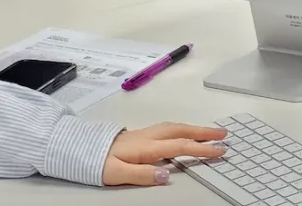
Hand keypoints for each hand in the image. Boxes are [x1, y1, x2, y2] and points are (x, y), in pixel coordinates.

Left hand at [102, 122, 227, 185]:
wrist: (78, 148)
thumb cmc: (95, 162)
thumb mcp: (117, 174)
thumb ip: (143, 174)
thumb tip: (167, 174)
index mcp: (146, 147)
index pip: (180, 147)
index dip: (202, 149)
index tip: (220, 150)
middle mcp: (148, 136)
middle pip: (181, 131)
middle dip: (204, 132)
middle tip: (223, 134)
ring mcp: (144, 133)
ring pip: (174, 127)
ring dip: (194, 128)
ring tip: (209, 132)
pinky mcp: (139, 134)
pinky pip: (167, 128)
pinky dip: (182, 129)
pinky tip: (183, 133)